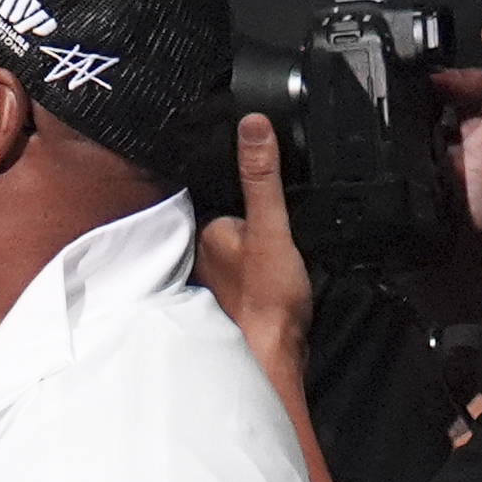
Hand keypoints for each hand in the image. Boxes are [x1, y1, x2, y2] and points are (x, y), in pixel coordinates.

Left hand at [195, 113, 313, 375]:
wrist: (273, 354)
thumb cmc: (267, 298)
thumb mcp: (271, 226)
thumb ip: (262, 178)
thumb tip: (252, 127)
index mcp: (205, 228)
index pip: (223, 190)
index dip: (247, 187)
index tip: (266, 198)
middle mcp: (203, 250)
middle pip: (233, 216)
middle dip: (253, 218)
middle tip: (277, 240)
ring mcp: (217, 273)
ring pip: (239, 243)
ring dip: (256, 244)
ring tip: (278, 260)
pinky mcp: (235, 293)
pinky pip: (248, 267)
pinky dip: (260, 268)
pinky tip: (276, 277)